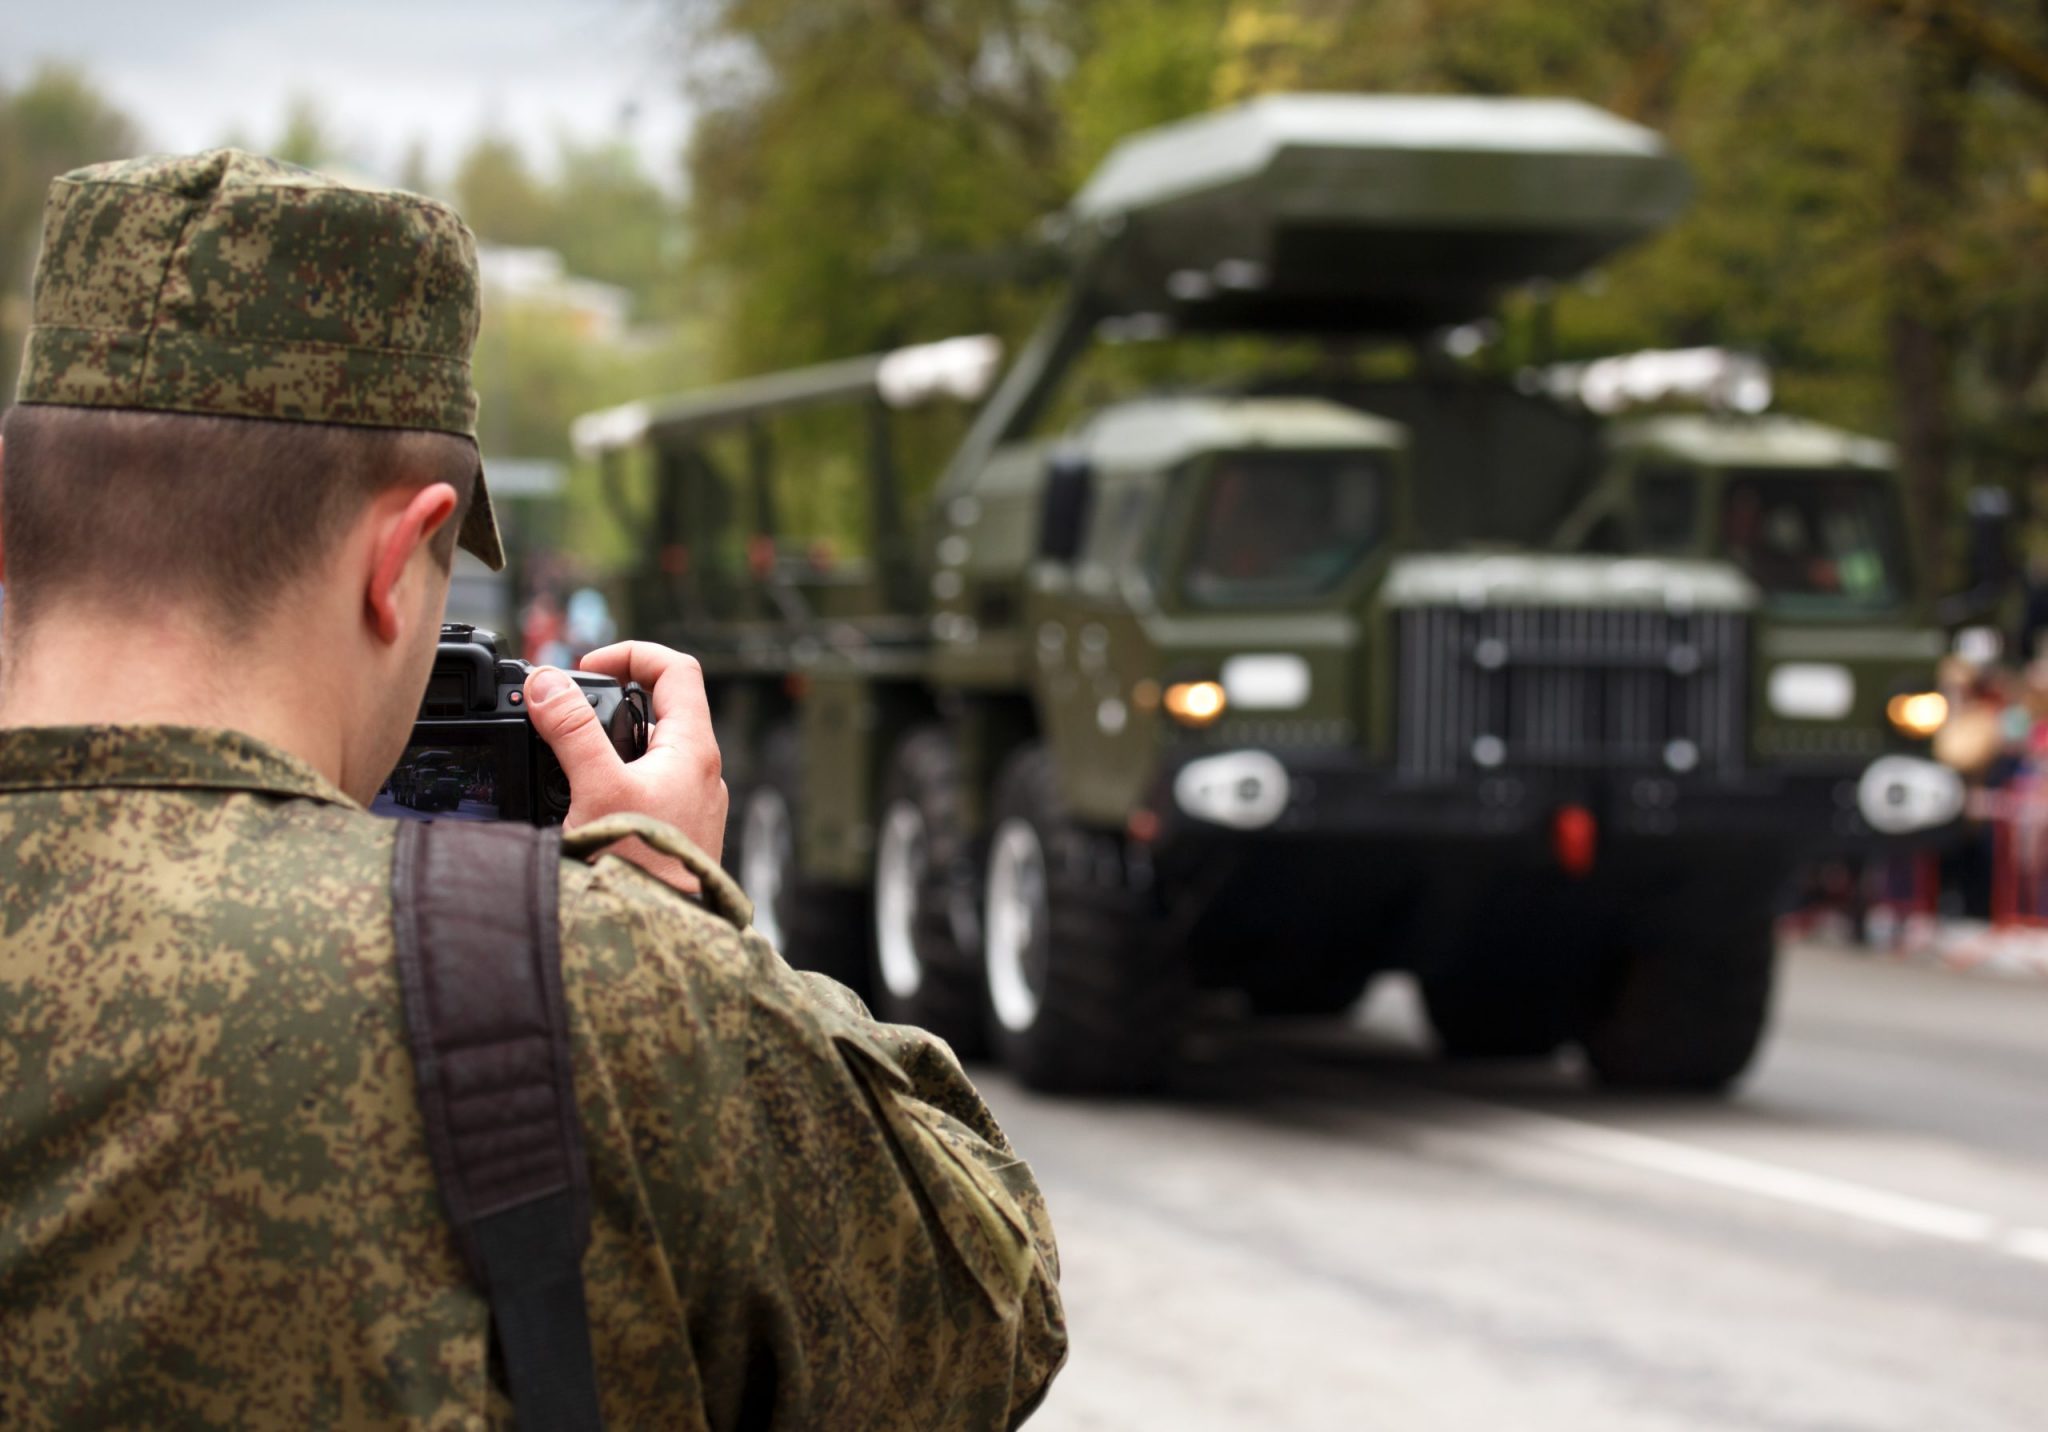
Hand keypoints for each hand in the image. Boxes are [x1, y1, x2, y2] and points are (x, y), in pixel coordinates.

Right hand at [524, 641, 727, 892]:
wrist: (660, 940)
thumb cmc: (641, 869)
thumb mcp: (597, 790)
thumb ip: (571, 732)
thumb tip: (547, 682)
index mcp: (693, 749)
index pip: (676, 669)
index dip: (632, 654)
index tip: (588, 667)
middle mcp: (701, 771)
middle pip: (663, 706)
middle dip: (614, 696)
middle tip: (569, 708)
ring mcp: (693, 802)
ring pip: (654, 747)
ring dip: (612, 739)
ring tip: (569, 753)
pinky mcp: (678, 829)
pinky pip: (650, 783)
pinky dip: (617, 774)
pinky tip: (584, 796)